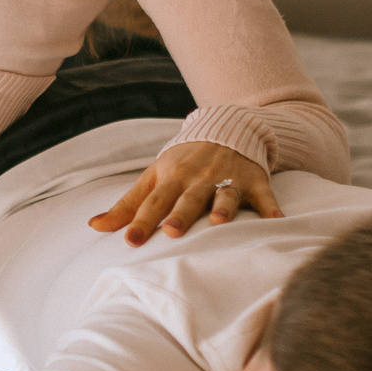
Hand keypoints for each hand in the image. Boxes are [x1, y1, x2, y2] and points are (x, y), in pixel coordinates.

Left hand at [89, 142, 278, 244]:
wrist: (225, 129)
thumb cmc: (182, 163)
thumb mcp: (154, 177)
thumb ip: (127, 205)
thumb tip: (93, 227)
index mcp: (171, 176)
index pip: (154, 200)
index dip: (141, 220)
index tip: (130, 241)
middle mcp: (198, 177)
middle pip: (188, 197)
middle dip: (181, 213)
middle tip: (173, 232)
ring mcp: (228, 177)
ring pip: (225, 194)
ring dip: (223, 207)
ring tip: (219, 222)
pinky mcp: (254, 180)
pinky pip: (265, 195)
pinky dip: (272, 207)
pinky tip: (278, 222)